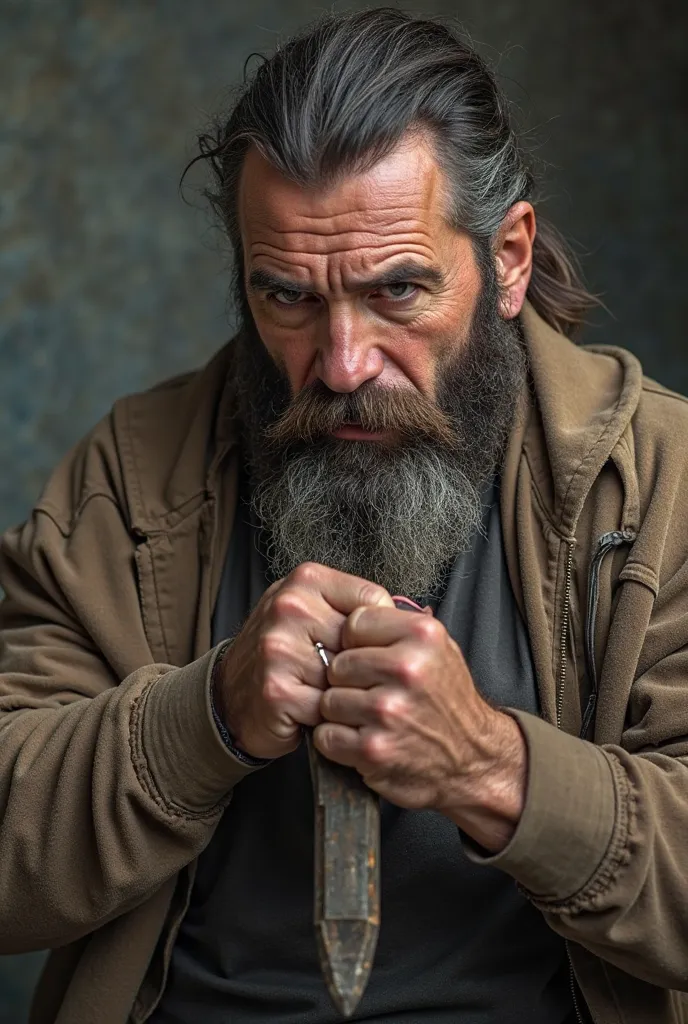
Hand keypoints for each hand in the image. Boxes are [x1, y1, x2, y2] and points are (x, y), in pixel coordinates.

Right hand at [213, 563, 393, 759]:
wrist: (230, 696)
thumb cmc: (282, 654)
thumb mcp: (312, 613)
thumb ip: (354, 608)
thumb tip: (416, 617)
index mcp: (305, 581)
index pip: (372, 601)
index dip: (376, 634)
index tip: (363, 649)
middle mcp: (288, 606)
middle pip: (362, 641)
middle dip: (361, 666)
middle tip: (345, 677)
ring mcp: (278, 648)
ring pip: (347, 676)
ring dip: (344, 693)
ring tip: (326, 693)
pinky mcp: (277, 689)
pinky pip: (328, 707)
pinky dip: (328, 717)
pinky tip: (313, 712)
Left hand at [313, 605, 526, 851]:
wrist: (473, 757)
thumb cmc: (447, 699)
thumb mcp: (437, 647)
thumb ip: (396, 626)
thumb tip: (345, 612)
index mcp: (422, 635)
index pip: (353, 623)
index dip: (355, 643)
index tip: (369, 658)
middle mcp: (407, 669)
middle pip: (337, 664)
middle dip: (347, 680)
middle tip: (372, 692)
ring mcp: (389, 711)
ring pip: (328, 701)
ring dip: (342, 713)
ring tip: (371, 716)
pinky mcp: (374, 748)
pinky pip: (327, 736)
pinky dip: (339, 742)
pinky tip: (364, 738)